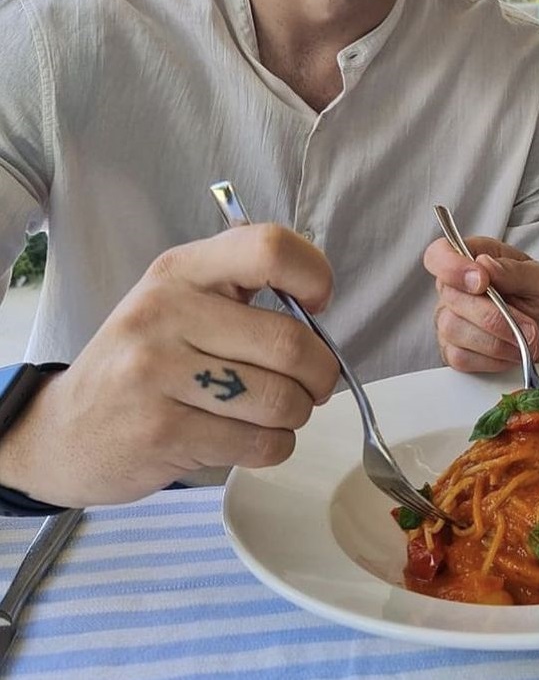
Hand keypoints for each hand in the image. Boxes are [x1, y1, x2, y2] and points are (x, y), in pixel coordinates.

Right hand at [0, 224, 339, 506]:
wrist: (62, 431)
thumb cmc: (144, 360)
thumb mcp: (178, 300)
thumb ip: (239, 285)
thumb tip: (318, 295)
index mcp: (181, 270)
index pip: (269, 248)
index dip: (313, 275)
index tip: (318, 302)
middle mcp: (166, 313)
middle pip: (289, 342)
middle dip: (320, 372)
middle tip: (314, 383)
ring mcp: (158, 374)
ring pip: (281, 399)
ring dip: (298, 413)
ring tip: (281, 412)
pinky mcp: (162, 433)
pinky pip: (259, 443)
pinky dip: (275, 446)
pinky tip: (253, 437)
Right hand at [424, 236, 538, 373]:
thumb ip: (514, 270)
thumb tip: (485, 264)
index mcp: (474, 258)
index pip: (439, 254)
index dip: (452, 267)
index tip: (482, 282)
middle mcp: (456, 288)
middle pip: (451, 297)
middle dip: (494, 316)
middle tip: (528, 327)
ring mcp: (451, 320)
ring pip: (454, 329)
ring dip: (497, 341)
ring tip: (525, 342)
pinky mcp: (454, 351)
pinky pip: (460, 357)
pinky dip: (492, 360)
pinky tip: (510, 354)